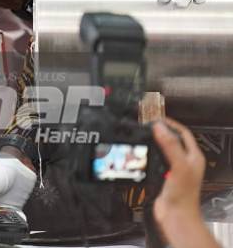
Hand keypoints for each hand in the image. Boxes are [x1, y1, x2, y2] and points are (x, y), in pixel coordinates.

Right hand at [153, 120, 220, 247]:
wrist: (175, 215)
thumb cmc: (184, 196)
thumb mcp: (179, 166)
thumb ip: (170, 146)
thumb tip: (159, 127)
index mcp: (194, 157)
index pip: (183, 133)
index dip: (171, 123)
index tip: (157, 118)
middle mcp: (185, 162)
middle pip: (171, 140)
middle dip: (159, 132)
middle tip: (147, 125)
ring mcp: (173, 169)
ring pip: (162, 149)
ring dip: (152, 143)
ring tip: (142, 136)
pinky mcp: (163, 176)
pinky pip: (154, 160)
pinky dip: (147, 154)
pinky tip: (141, 154)